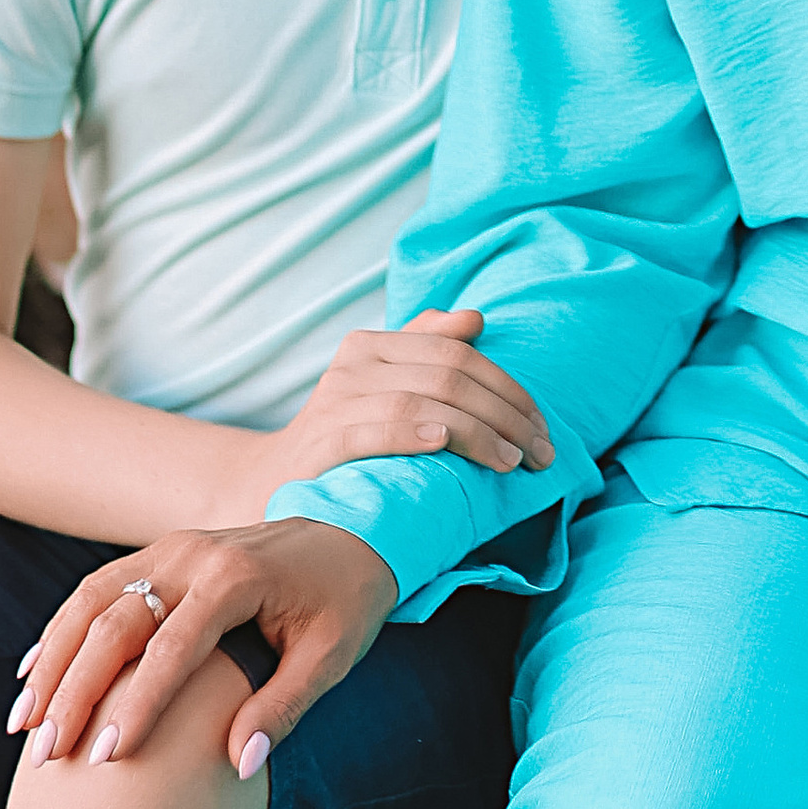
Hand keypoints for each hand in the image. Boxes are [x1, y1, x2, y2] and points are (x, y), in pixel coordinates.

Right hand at [12, 519, 393, 780]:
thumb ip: (285, 706)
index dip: (136, 705)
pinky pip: (99, 588)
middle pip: (116, 622)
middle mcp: (195, 553)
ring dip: (52, 661)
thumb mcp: (332, 655)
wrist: (354, 530)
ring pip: (92, 601)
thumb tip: (240, 765)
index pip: (172, 648)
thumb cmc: (345, 601)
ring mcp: (173, 546)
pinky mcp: (161, 551)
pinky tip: (34, 677)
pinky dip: (61, 631)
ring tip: (23, 725)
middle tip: (43, 754)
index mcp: (237, 578)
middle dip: (74, 690)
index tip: (104, 760)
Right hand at [243, 308, 554, 507]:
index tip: (542, 428)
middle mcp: (353, 365)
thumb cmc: (339, 440)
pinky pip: (376, 429)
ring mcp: (334, 403)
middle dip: (507, 415)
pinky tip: (446, 444)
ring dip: (479, 431)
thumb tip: (475, 318)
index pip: (459, 354)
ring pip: (424, 400)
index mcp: (372, 345)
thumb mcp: (380, 390)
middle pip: (450, 376)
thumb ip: (424, 349)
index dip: (509, 389)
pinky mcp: (320, 445)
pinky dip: (416, 432)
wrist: (264, 490)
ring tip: (513, 461)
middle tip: (543, 453)